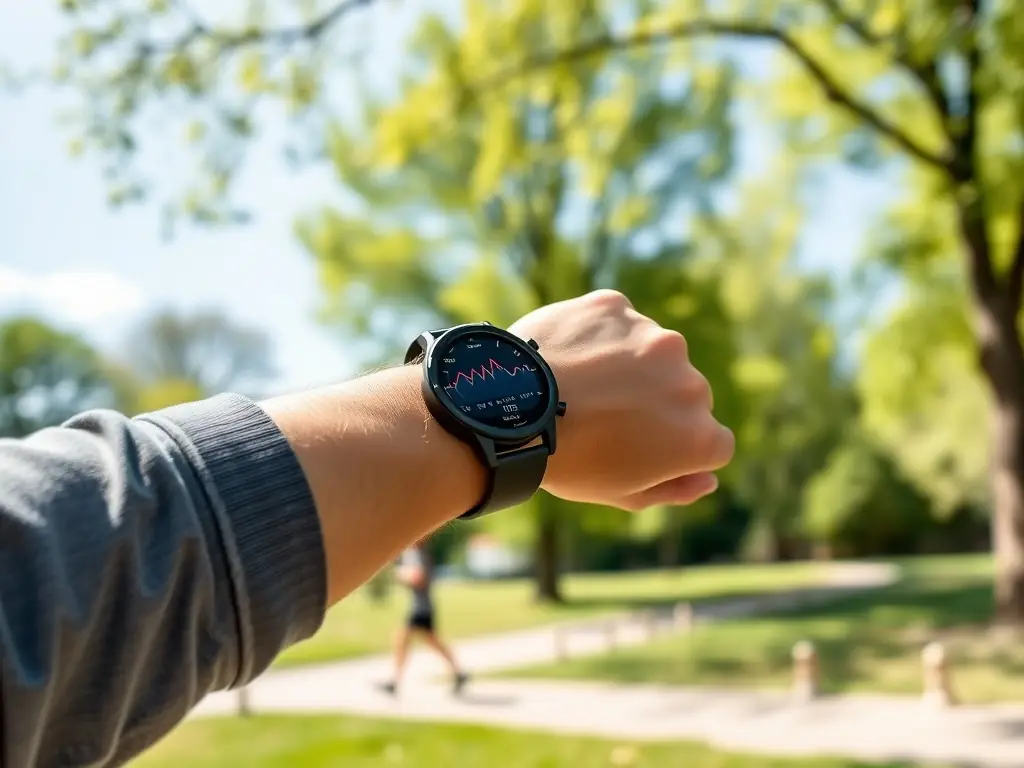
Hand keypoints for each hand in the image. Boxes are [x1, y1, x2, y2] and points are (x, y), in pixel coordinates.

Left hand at [509, 289, 733, 510]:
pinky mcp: (615, 306)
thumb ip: (674, 489)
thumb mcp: (622, 494)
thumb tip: (708, 481)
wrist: (510, 409)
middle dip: (654, 404)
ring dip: (628, 366)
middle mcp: (690, 382)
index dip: (672, 448)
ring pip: (651, 352)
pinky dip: (596, 336)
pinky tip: (566, 358)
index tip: (636, 448)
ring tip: (579, 388)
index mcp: (699, 437)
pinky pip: (613, 322)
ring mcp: (653, 336)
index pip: (711, 443)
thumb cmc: (568, 462)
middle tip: (602, 417)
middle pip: (684, 394)